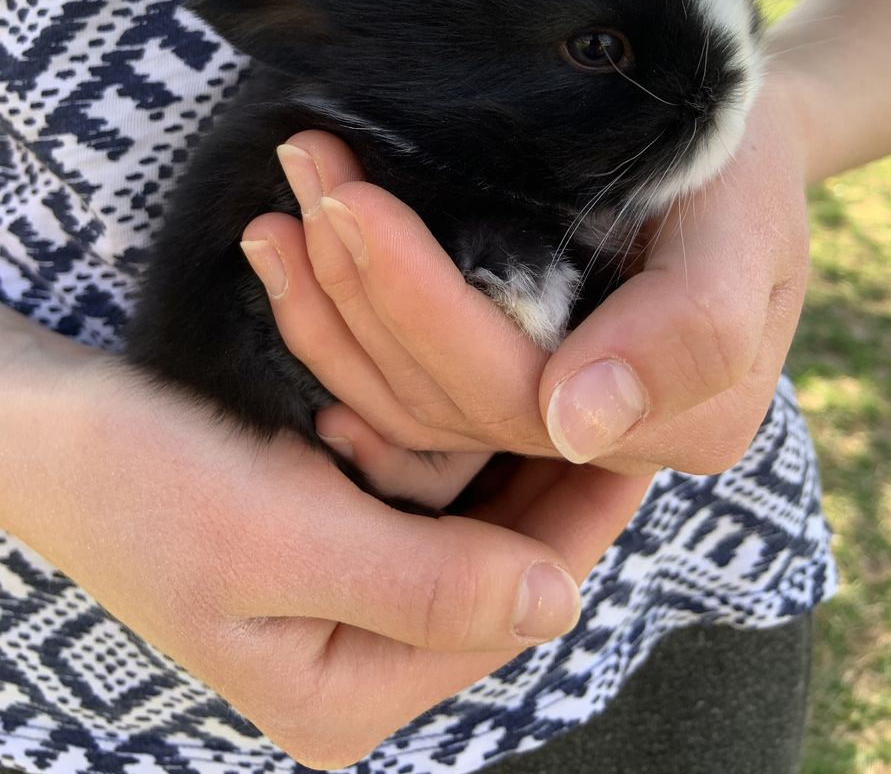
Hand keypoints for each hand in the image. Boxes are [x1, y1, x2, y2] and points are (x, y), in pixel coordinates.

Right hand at [0, 310, 648, 768]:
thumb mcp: (280, 538)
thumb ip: (422, 585)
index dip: (578, 526)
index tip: (636, 443)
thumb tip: (557, 604)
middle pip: (493, 571)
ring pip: (466, 530)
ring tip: (571, 393)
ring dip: (508, 461)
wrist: (46, 425)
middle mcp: (345, 664)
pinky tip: (491, 398)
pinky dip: (455, 450)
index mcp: (341, 692)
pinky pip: (420, 500)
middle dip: (549, 487)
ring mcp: (335, 601)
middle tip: (613, 406)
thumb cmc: (142, 479)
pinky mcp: (321, 543)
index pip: (504, 610)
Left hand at [242, 72, 808, 492]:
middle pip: (444, 397)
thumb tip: (575, 424)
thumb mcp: (744, 226)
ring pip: (407, 399)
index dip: (420, 305)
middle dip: (361, 283)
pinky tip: (284, 267)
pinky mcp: (496, 381)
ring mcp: (541, 416)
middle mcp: (598, 440)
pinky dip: (333, 329)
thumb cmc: (743, 166)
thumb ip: (692, 331)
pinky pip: (398, 389)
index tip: (351, 202)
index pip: (515, 391)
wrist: (726, 148)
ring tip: (281, 208)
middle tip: (308, 168)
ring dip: (329, 303)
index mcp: (677, 420)